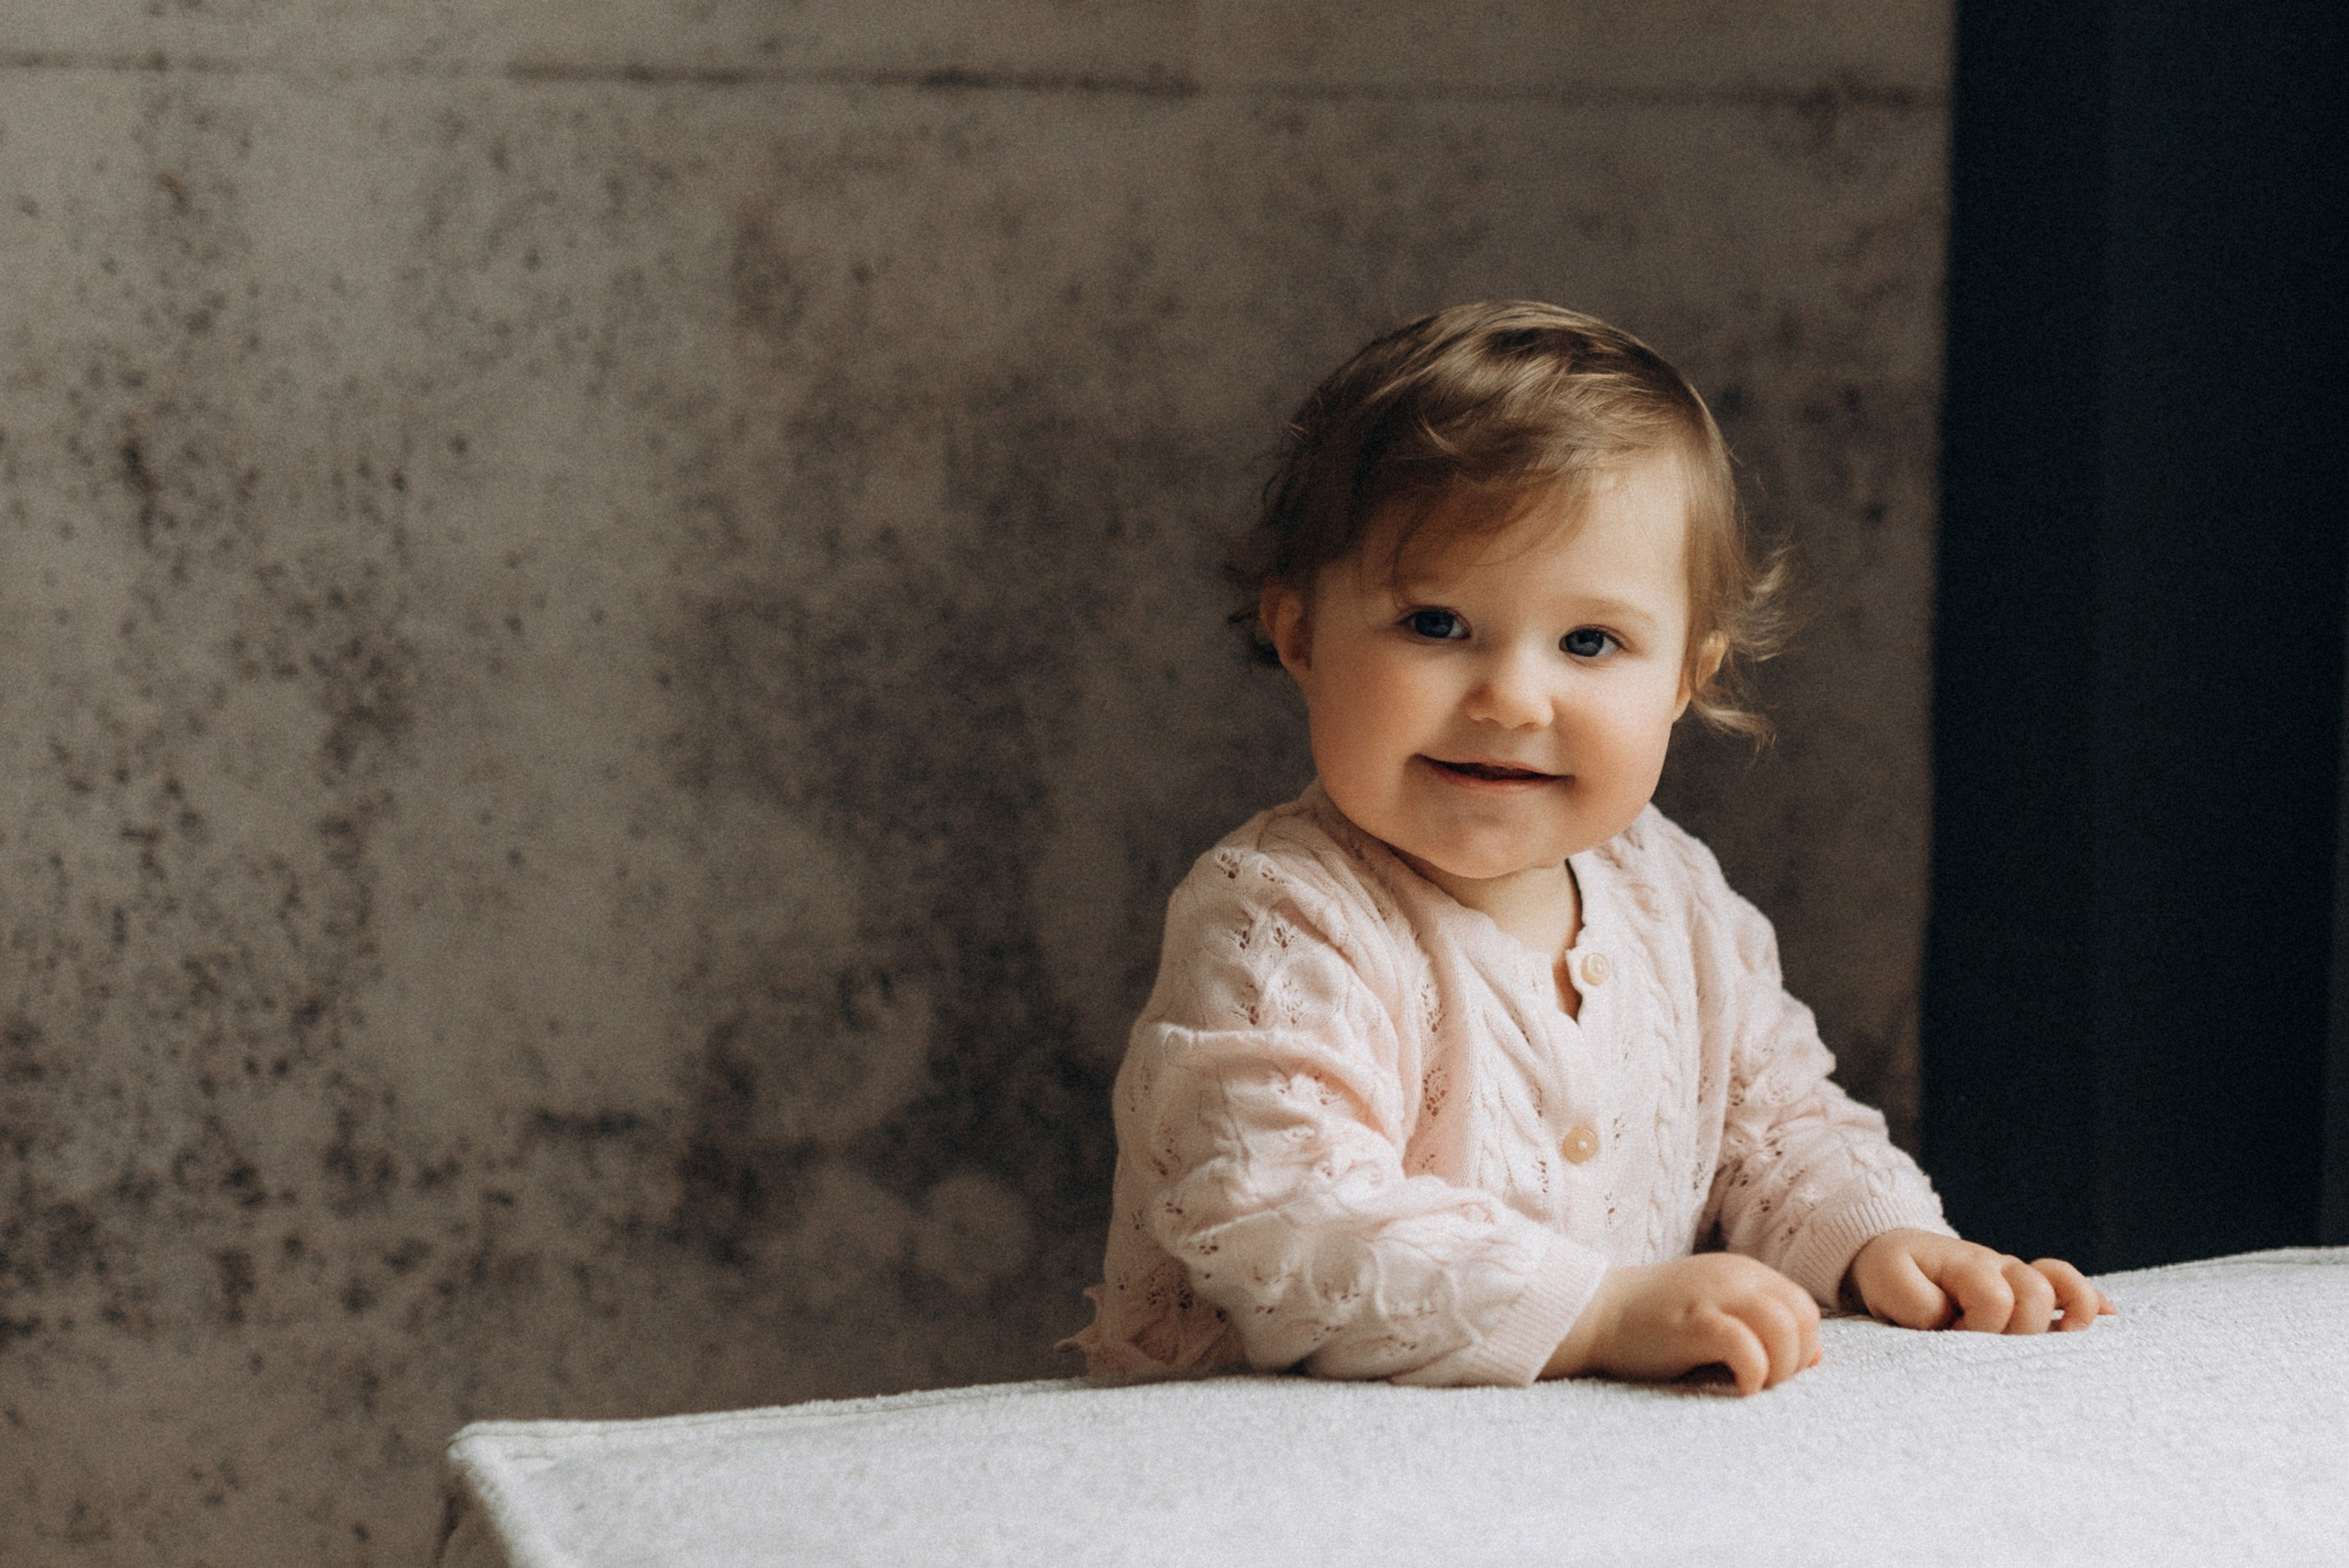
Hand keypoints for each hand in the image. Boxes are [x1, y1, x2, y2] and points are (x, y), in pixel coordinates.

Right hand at [1544, 1253, 1820, 1395]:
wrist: (1596, 1313)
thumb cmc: (1655, 1323)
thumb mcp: (1718, 1314)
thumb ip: (1763, 1327)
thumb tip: (1816, 1356)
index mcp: (1745, 1272)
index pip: (1803, 1309)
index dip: (1800, 1347)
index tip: (1772, 1372)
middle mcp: (1736, 1276)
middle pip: (1803, 1316)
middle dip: (1796, 1359)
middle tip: (1766, 1382)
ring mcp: (1715, 1295)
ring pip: (1786, 1327)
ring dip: (1781, 1368)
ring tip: (1754, 1386)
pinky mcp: (1694, 1321)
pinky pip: (1747, 1347)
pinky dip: (1755, 1374)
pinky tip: (1738, 1389)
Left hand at [1843, 1229, 2116, 1333]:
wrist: (1895, 1253)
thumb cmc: (1893, 1272)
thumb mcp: (1890, 1283)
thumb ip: (1919, 1305)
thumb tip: (1955, 1323)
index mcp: (1967, 1266)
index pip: (1994, 1300)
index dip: (1978, 1328)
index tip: (1953, 1341)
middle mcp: (2001, 1268)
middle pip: (2036, 1294)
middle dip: (2022, 1328)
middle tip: (1992, 1349)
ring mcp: (2019, 1278)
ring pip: (2062, 1288)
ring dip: (2072, 1312)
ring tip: (2070, 1336)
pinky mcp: (2028, 1291)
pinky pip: (2071, 1287)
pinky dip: (2089, 1301)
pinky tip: (2111, 1318)